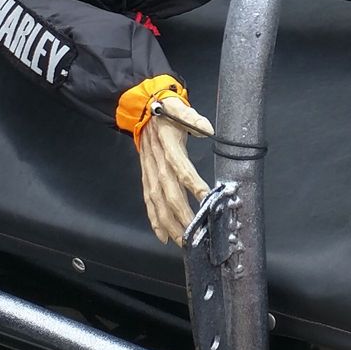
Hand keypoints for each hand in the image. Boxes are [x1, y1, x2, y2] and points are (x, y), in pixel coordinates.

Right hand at [136, 94, 213, 244]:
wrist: (143, 111)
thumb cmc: (167, 112)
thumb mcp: (180, 107)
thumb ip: (193, 119)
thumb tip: (207, 128)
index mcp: (168, 147)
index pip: (181, 168)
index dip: (193, 185)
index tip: (207, 199)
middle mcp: (157, 164)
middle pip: (170, 194)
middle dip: (183, 216)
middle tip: (196, 233)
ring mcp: (150, 174)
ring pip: (158, 204)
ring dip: (170, 224)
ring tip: (183, 241)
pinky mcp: (147, 179)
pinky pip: (149, 203)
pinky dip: (155, 221)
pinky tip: (163, 237)